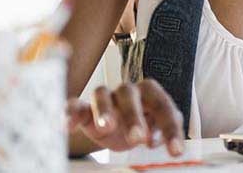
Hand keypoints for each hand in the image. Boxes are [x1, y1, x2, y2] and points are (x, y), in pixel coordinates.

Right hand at [67, 79, 184, 155]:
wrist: (117, 126)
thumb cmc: (142, 125)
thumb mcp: (155, 129)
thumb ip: (161, 131)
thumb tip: (159, 139)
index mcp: (150, 94)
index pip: (163, 105)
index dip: (170, 128)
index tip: (175, 151)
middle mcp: (128, 91)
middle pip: (130, 95)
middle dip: (134, 116)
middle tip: (138, 139)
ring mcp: (105, 98)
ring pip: (101, 95)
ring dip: (103, 110)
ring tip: (106, 128)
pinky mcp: (84, 109)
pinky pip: (74, 106)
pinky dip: (70, 113)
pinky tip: (67, 127)